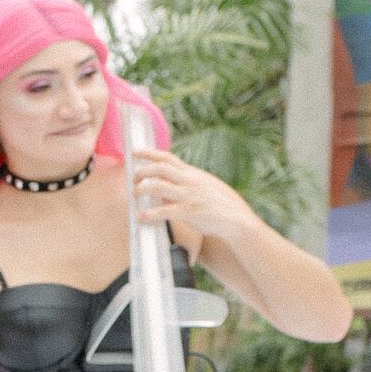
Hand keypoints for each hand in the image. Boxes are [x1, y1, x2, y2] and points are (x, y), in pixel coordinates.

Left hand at [128, 149, 263, 259]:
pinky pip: (165, 211)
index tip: (133, 151)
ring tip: (134, 196)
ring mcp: (190, 196)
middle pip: (160, 169)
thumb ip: (184, 185)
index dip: (149, 153)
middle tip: (132, 179)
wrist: (238, 220)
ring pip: (159, 186)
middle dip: (142, 171)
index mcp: (192, 174)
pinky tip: (141, 217)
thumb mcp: (203, 187)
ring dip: (142, 189)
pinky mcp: (190, 212)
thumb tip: (163, 191)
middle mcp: (190, 181)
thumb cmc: (220, 205)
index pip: (168, 158)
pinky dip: (150, 214)